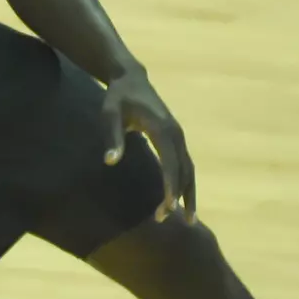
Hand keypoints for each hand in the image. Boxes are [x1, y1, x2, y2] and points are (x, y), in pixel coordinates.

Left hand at [104, 70, 194, 221]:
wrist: (131, 78)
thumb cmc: (118, 97)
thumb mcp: (110, 113)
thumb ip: (112, 137)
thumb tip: (111, 162)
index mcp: (162, 128)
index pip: (170, 162)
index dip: (170, 185)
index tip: (169, 206)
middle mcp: (176, 133)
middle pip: (184, 170)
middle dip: (179, 196)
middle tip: (168, 220)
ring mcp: (179, 136)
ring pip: (189, 170)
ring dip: (188, 194)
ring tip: (186, 220)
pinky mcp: (176, 139)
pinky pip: (185, 165)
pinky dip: (186, 184)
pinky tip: (181, 201)